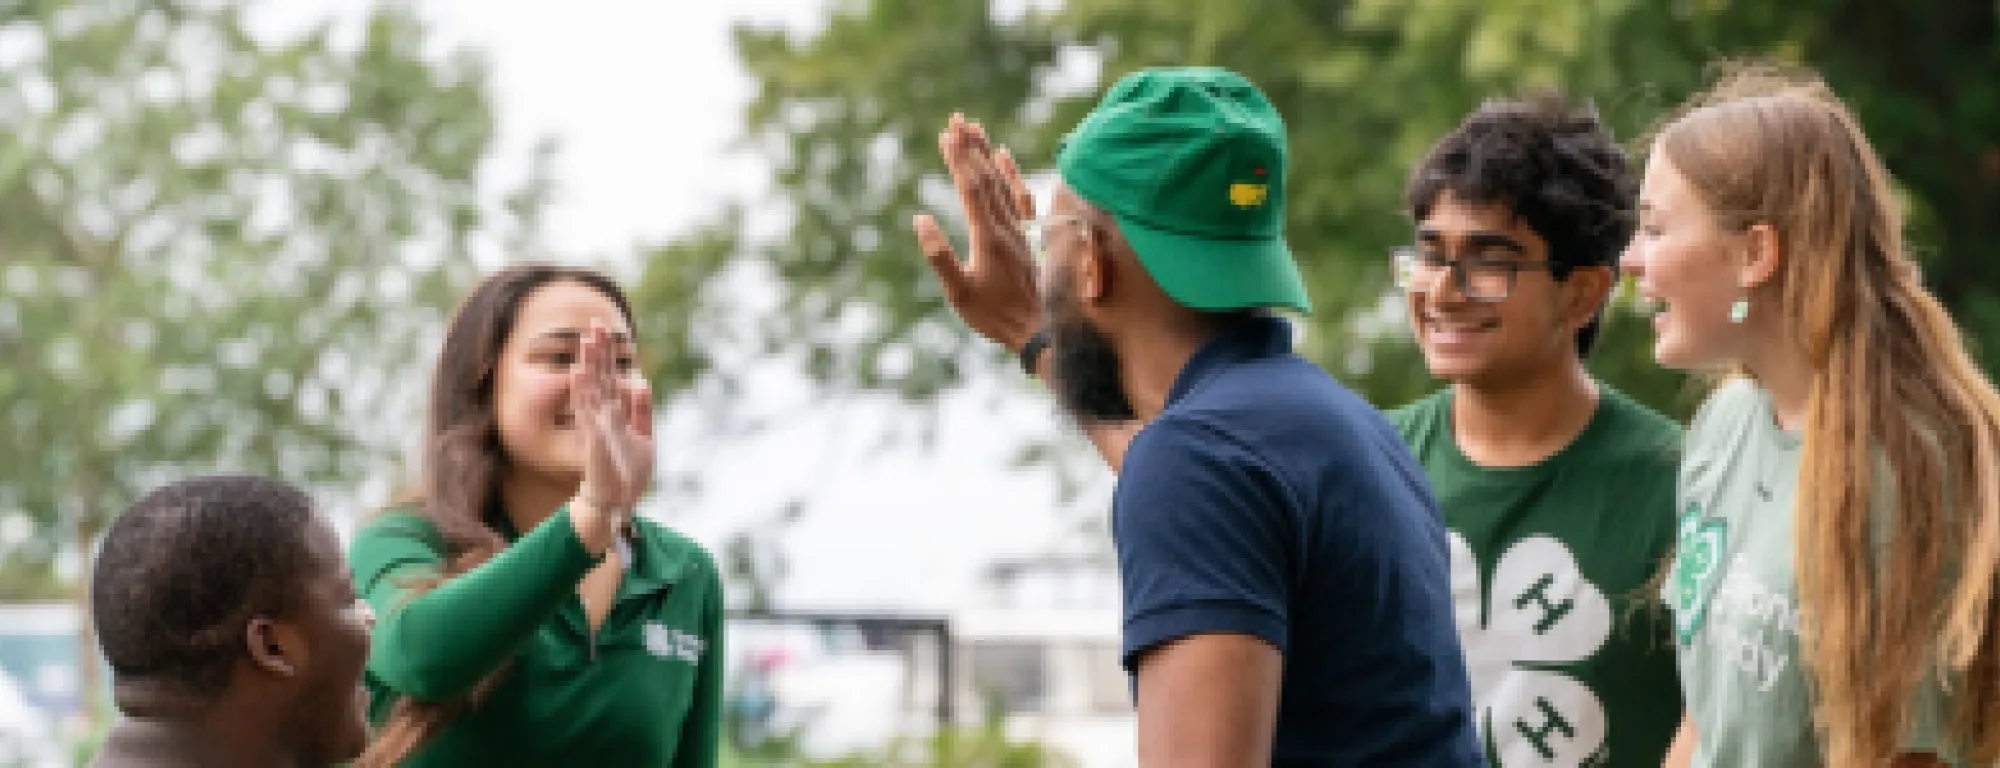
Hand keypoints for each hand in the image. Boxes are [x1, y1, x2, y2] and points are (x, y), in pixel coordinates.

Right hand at [570, 319, 653, 548]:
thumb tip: (641, 382)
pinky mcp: (594, 439)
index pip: (609, 377)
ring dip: (588, 364)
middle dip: (597, 350)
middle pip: (598, 376)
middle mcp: (601, 416)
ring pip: (590, 388)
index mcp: (614, 414)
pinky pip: (586, 410)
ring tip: (586, 340)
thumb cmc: (629, 473)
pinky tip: (579, 372)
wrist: (620, 501)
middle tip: (595, 321)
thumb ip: (641, 411)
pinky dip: (582, 391)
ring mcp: (596, 426)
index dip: (607, 354)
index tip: (605, 328)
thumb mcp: (644, 437)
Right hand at [914, 114, 1042, 352]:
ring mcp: (1018, 229)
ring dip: (987, 154)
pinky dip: (1012, 174)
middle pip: (986, 177)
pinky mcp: (1026, 235)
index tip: (945, 134)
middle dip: (970, 147)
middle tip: (956, 119)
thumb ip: (940, 257)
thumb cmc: (993, 315)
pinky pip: (1021, 197)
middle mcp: (1005, 226)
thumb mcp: (959, 292)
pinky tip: (1004, 156)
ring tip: (975, 127)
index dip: (958, 160)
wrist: (1036, 329)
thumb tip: (920, 219)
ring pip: (1002, 182)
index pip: (970, 188)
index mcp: (987, 237)